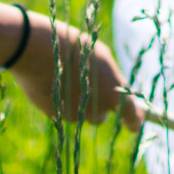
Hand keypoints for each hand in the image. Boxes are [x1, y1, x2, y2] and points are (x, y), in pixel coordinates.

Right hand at [5, 17, 142, 128]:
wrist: (39, 52)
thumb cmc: (74, 48)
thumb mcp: (100, 55)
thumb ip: (110, 75)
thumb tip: (112, 87)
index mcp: (114, 92)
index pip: (130, 115)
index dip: (134, 122)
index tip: (135, 125)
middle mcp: (97, 108)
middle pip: (102, 115)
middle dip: (98, 106)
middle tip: (89, 87)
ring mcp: (77, 114)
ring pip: (82, 114)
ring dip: (80, 103)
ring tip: (68, 80)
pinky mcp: (57, 116)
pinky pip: (64, 111)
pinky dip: (62, 101)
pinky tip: (53, 83)